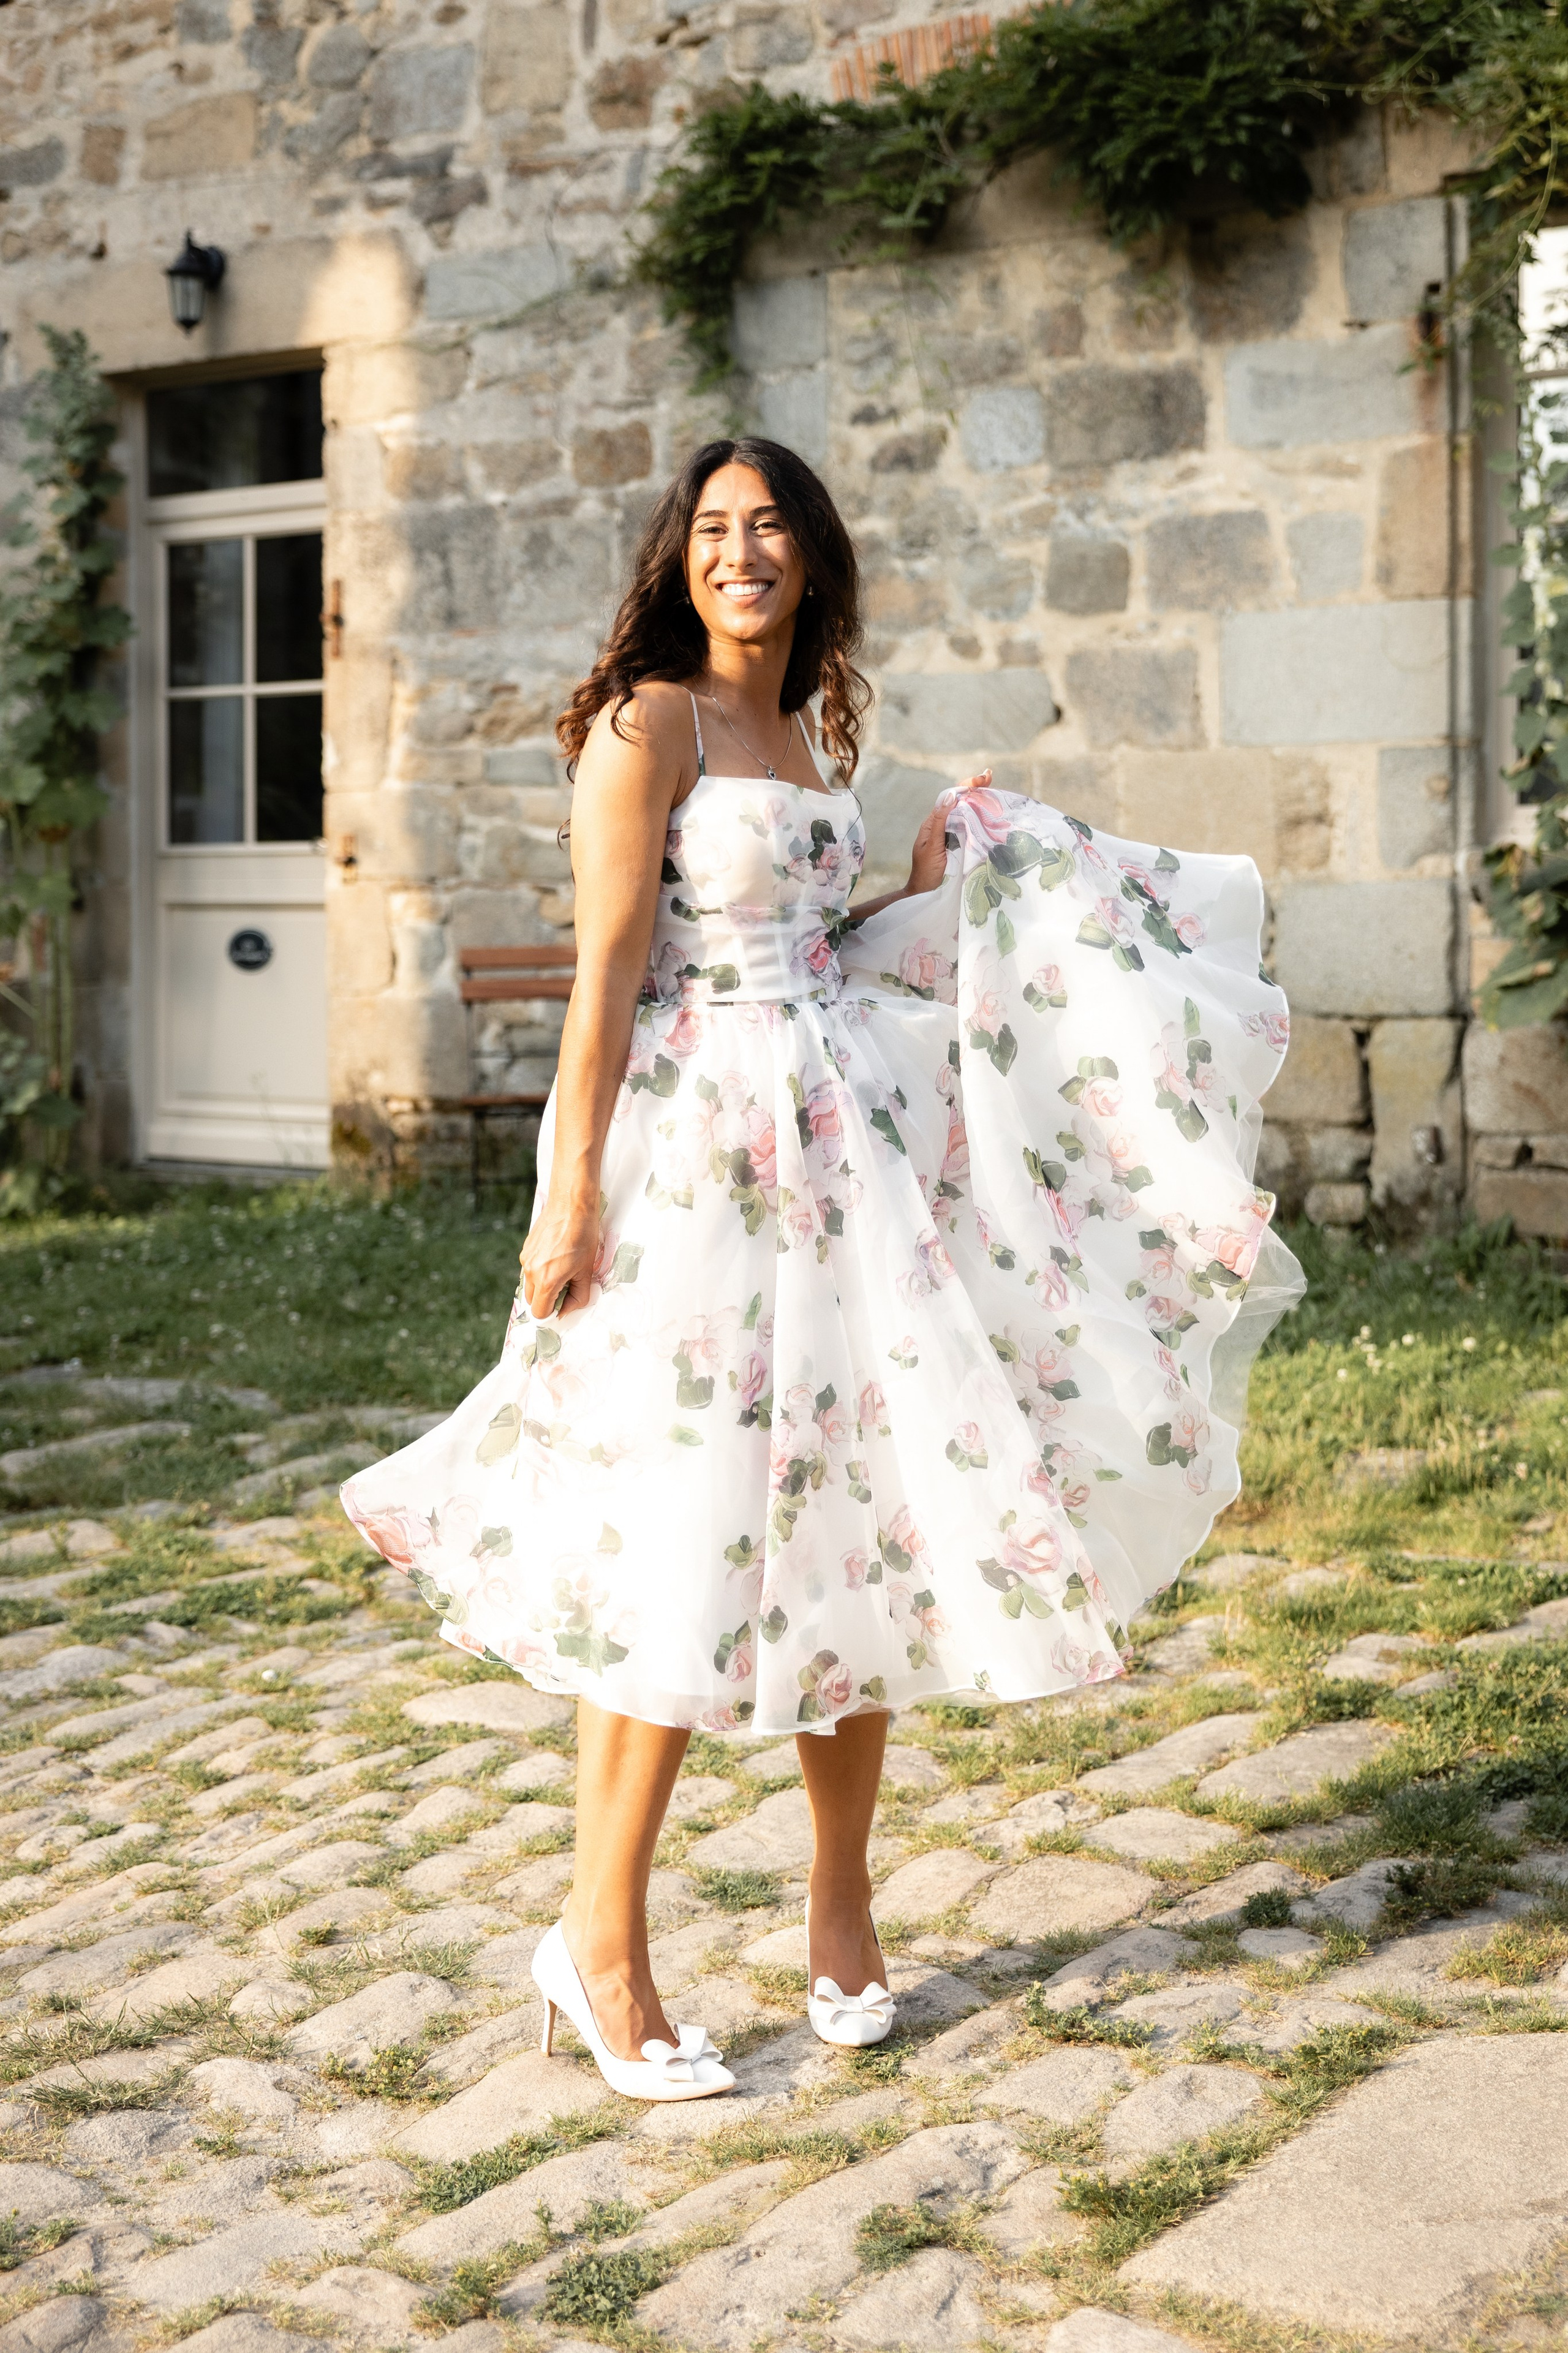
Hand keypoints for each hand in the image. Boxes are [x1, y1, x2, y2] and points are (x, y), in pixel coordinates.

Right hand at [520, 1195, 599, 1320]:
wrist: (571, 1204)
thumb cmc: (583, 1235)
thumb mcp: (587, 1271)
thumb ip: (578, 1296)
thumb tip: (568, 1309)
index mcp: (546, 1280)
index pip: (540, 1312)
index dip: (553, 1313)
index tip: (565, 1305)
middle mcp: (530, 1271)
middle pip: (532, 1300)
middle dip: (548, 1299)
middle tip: (568, 1285)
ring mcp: (526, 1258)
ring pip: (530, 1284)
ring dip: (544, 1284)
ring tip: (564, 1267)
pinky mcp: (526, 1248)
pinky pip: (530, 1268)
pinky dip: (541, 1270)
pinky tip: (557, 1256)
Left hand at [905, 769, 990, 895]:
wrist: (926, 894)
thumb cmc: (926, 872)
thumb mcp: (932, 846)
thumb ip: (940, 822)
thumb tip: (952, 796)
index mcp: (933, 823)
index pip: (950, 798)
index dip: (965, 786)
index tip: (982, 778)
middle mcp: (943, 826)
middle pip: (959, 802)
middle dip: (974, 788)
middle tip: (990, 777)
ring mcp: (951, 835)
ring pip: (966, 814)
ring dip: (979, 802)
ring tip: (993, 790)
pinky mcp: (960, 845)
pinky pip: (970, 828)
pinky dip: (980, 819)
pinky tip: (990, 814)